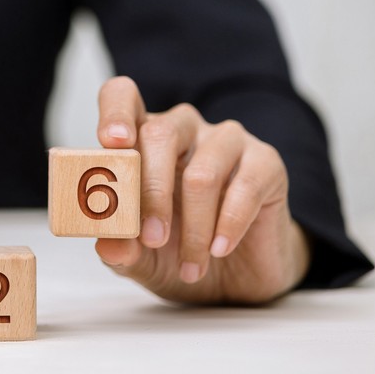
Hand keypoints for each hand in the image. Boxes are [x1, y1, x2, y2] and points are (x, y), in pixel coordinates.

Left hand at [92, 76, 310, 304]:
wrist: (238, 276)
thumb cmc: (178, 252)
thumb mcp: (141, 259)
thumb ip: (121, 251)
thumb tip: (109, 244)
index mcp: (141, 139)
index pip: (122, 98)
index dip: (115, 114)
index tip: (111, 143)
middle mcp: (182, 128)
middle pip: (159, 134)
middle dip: (151, 193)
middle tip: (152, 239)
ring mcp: (225, 141)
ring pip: (201, 173)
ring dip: (193, 228)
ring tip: (190, 268)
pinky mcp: (265, 162)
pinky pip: (245, 188)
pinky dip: (228, 225)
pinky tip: (219, 250)